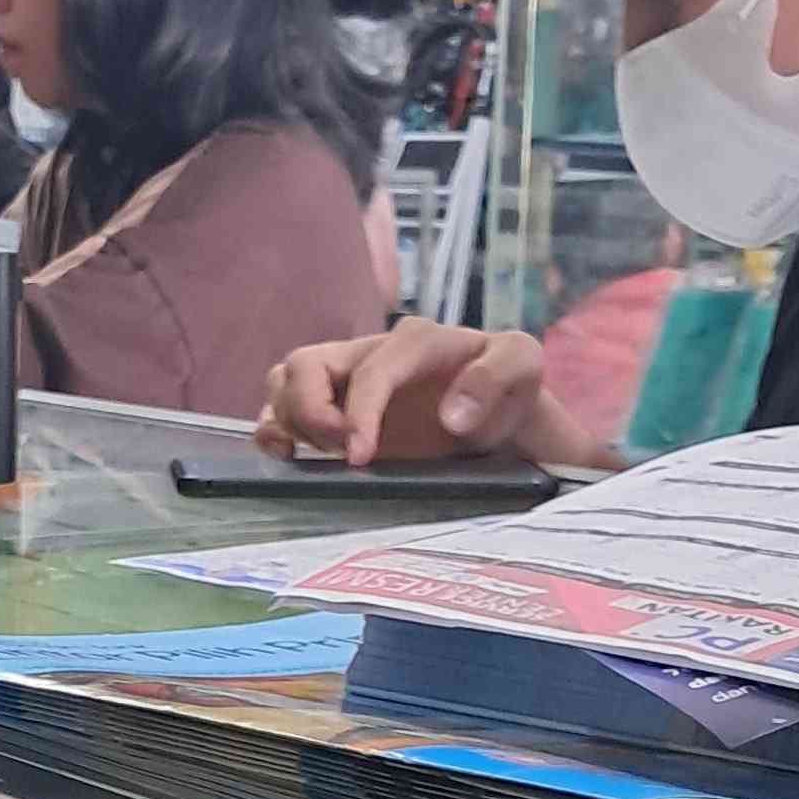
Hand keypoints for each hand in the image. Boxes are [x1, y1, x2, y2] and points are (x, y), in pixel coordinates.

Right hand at [258, 319, 574, 466]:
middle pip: (305, 364)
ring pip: (284, 383)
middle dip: (310, 412)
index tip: (360, 458)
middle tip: (340, 454)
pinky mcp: (334, 413)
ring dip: (289, 421)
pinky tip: (289, 458)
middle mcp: (369, 355)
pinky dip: (274, 432)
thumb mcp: (524, 367)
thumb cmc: (509, 391)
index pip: (371, 369)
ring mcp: (346, 383)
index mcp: (415, 341)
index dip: (359, 411)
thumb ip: (498, 374)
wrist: (502, 418)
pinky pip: (281, 410)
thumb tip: (451, 414)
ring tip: (318, 457)